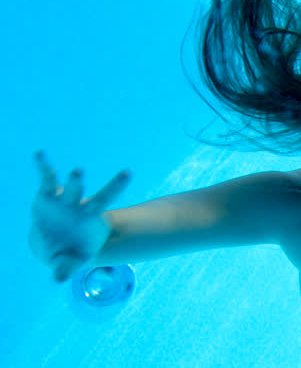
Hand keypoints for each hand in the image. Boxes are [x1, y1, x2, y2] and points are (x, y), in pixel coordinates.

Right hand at [30, 152, 129, 281]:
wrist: (56, 245)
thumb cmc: (70, 253)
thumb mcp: (70, 262)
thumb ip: (66, 267)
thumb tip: (58, 278)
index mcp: (90, 215)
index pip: (106, 198)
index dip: (116, 185)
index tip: (129, 171)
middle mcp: (78, 203)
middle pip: (81, 191)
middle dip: (78, 183)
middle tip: (78, 172)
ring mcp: (63, 199)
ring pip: (64, 185)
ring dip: (62, 178)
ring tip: (63, 169)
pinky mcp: (46, 196)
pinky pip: (45, 180)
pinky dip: (43, 166)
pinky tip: (40, 153)